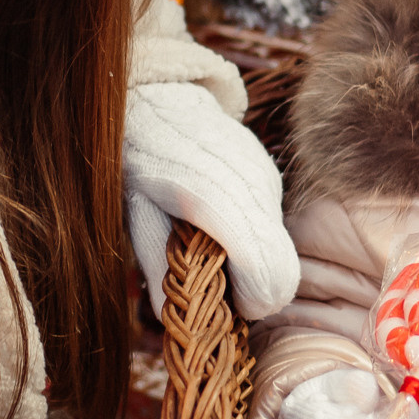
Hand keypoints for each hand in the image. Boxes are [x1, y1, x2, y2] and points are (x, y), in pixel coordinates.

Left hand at [123, 83, 299, 320]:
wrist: (157, 101)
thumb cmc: (137, 162)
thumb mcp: (135, 215)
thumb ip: (159, 266)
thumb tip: (173, 317)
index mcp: (212, 202)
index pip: (264, 275)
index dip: (248, 304)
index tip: (224, 308)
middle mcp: (250, 191)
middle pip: (284, 272)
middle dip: (257, 295)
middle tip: (221, 291)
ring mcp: (265, 180)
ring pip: (283, 251)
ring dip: (257, 266)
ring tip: (216, 255)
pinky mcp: (269, 175)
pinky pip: (275, 224)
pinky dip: (257, 239)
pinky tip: (224, 226)